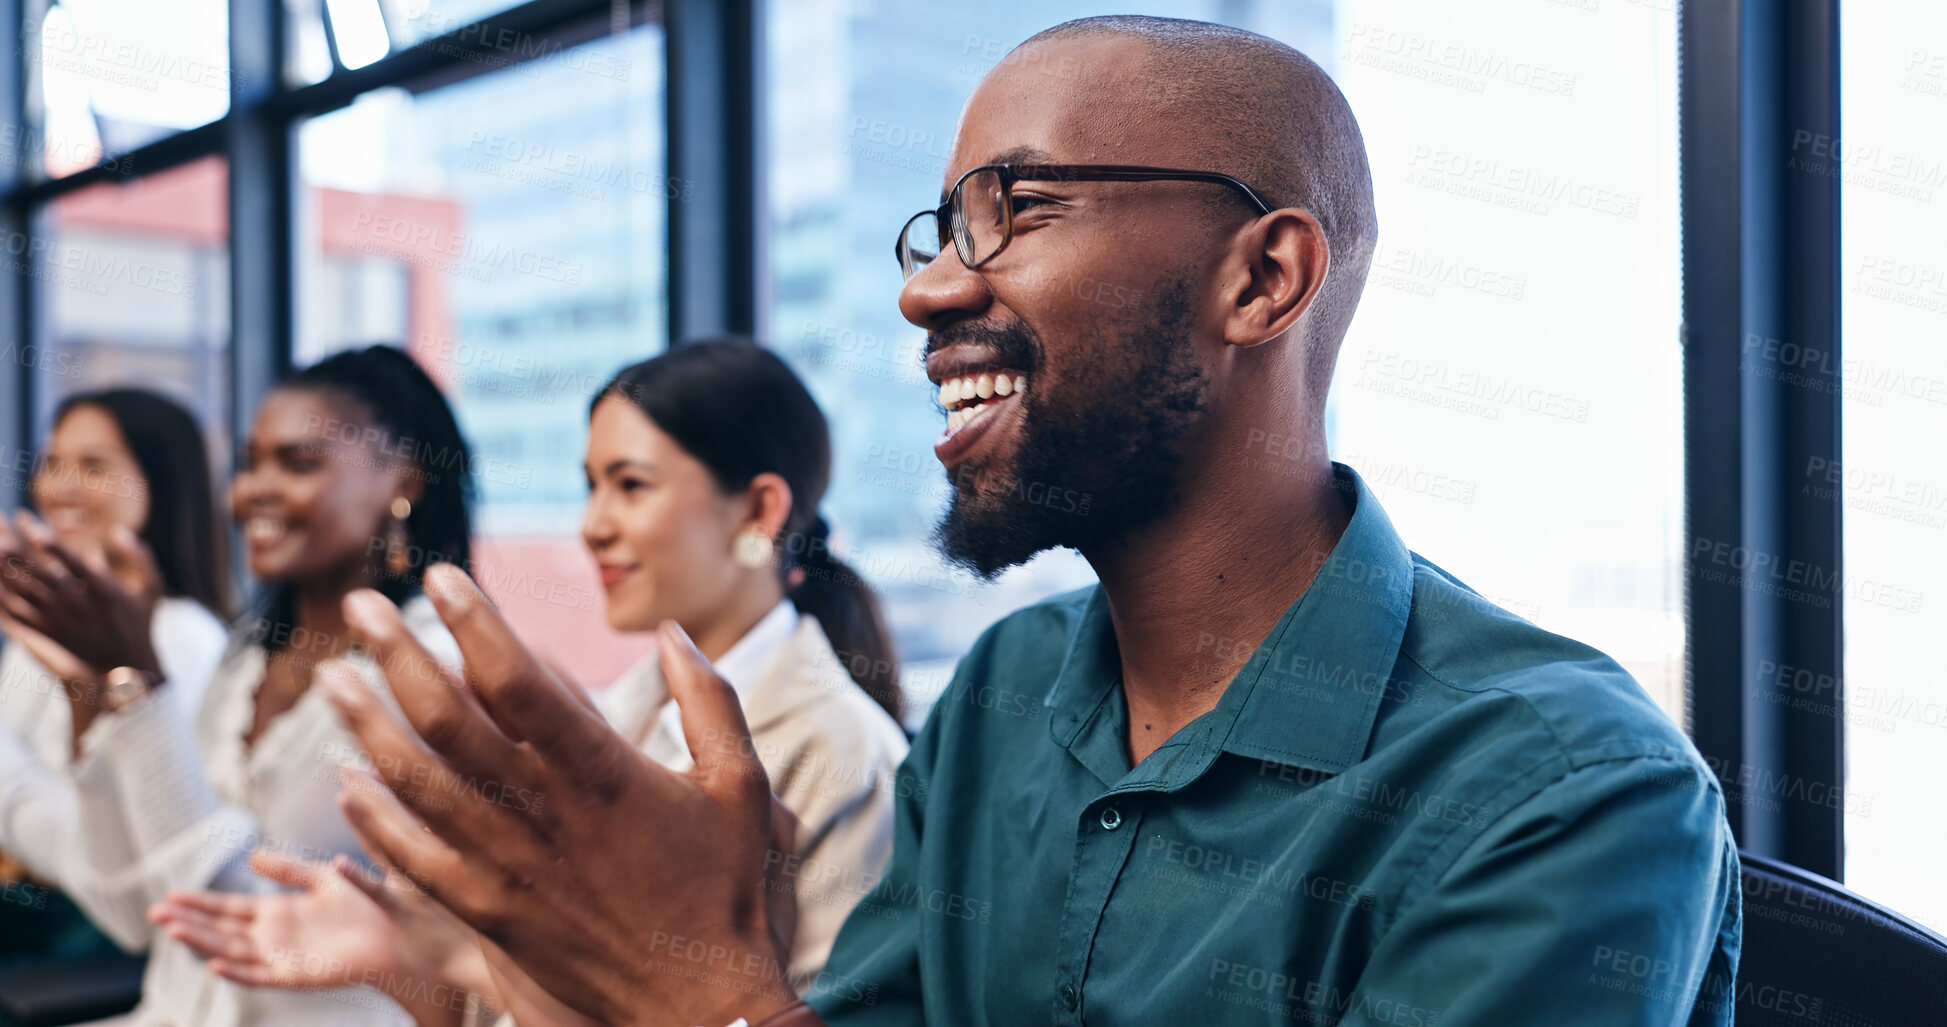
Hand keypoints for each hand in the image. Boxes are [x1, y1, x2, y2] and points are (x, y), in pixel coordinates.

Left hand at [0, 514, 162, 680]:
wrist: (126, 668)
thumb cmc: (140, 623)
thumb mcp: (152, 589)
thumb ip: (140, 557)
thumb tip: (119, 530)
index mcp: (104, 592)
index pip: (74, 563)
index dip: (53, 545)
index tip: (34, 526)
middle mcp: (80, 606)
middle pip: (43, 576)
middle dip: (20, 555)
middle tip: (0, 536)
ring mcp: (62, 621)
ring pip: (28, 594)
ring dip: (8, 574)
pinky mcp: (49, 634)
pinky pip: (21, 615)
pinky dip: (5, 599)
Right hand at [150, 848, 492, 1023]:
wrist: (403, 931)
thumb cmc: (369, 905)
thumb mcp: (323, 878)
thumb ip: (288, 868)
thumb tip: (251, 856)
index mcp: (280, 911)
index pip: (230, 907)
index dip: (200, 902)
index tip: (169, 895)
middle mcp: (276, 935)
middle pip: (223, 928)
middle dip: (189, 920)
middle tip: (153, 911)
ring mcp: (285, 955)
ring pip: (234, 950)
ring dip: (204, 941)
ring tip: (172, 929)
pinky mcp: (300, 973)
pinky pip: (263, 975)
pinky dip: (239, 970)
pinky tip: (216, 962)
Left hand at [323, 563, 800, 1026]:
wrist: (699, 1004)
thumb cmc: (725, 890)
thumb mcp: (742, 784)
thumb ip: (709, 700)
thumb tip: (671, 632)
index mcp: (605, 774)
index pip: (519, 680)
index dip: (474, 623)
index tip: (442, 578)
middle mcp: (545, 815)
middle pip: (448, 721)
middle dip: (396, 655)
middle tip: (362, 607)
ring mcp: (509, 868)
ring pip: (417, 786)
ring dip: (367, 727)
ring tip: (333, 678)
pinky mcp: (490, 914)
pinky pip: (415, 860)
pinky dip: (375, 820)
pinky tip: (348, 784)